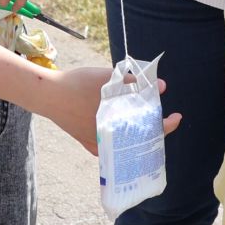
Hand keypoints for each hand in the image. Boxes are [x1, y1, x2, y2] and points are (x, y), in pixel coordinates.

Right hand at [46, 65, 181, 156]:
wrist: (48, 94)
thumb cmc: (78, 84)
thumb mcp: (108, 79)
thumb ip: (134, 82)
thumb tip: (161, 86)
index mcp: (117, 125)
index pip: (149, 129)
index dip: (166, 124)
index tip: (176, 118)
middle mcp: (109, 139)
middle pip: (139, 137)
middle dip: (151, 126)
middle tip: (161, 117)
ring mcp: (97, 143)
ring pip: (125, 141)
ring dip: (136, 130)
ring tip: (143, 119)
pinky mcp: (87, 141)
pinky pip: (108, 145)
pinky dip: (118, 137)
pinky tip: (122, 128)